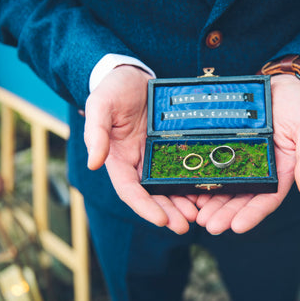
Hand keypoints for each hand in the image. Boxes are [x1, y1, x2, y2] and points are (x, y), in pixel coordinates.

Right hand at [84, 65, 197, 233]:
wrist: (133, 75)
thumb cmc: (113, 89)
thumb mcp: (100, 105)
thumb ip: (96, 133)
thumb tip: (94, 163)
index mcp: (118, 159)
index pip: (130, 190)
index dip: (144, 207)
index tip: (161, 220)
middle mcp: (137, 163)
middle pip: (152, 195)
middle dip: (168, 212)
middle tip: (186, 225)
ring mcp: (155, 156)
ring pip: (168, 187)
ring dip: (182, 203)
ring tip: (199, 214)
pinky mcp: (171, 147)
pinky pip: (182, 169)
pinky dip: (191, 183)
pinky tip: (205, 191)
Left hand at [195, 74, 299, 233]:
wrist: (279, 82)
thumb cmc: (298, 106)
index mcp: (281, 171)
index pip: (267, 199)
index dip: (252, 214)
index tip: (236, 227)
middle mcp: (259, 170)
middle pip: (241, 198)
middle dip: (225, 213)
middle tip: (209, 225)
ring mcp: (240, 159)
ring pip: (224, 187)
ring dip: (211, 203)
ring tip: (196, 216)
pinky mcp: (225, 146)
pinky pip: (212, 165)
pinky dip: (203, 180)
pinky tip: (190, 190)